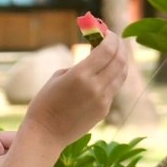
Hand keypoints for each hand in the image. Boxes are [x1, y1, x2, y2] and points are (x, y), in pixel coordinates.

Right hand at [22, 31, 127, 150]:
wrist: (46, 134)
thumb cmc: (45, 103)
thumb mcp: (58, 76)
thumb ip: (80, 65)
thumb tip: (96, 56)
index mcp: (81, 75)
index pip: (107, 50)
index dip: (111, 38)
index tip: (108, 32)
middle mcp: (96, 87)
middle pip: (119, 60)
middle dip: (119, 46)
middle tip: (114, 40)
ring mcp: (103, 100)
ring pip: (121, 74)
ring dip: (120, 61)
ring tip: (114, 53)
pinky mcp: (104, 110)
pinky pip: (114, 88)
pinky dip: (114, 76)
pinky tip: (107, 72)